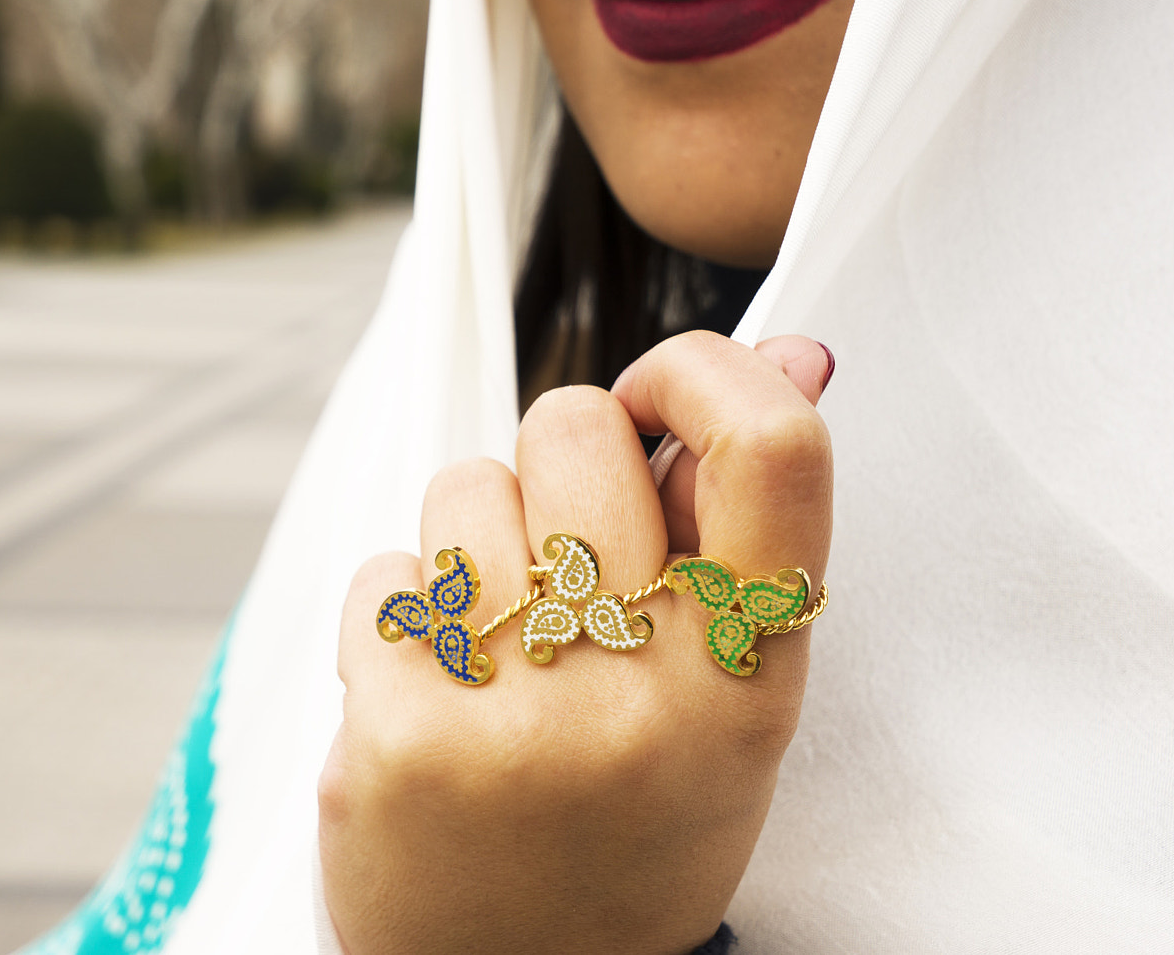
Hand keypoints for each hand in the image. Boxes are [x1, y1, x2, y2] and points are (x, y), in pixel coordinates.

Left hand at [319, 332, 832, 954]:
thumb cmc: (627, 826)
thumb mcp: (724, 700)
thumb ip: (740, 530)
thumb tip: (790, 349)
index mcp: (752, 681)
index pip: (771, 450)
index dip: (705, 371)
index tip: (658, 397)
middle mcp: (645, 696)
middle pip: (573, 428)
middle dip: (554, 464)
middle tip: (558, 558)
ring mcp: (516, 720)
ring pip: (462, 487)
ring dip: (469, 544)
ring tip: (495, 650)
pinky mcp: (395, 742)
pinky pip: (382, 576)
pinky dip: (395, 619)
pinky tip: (427, 699)